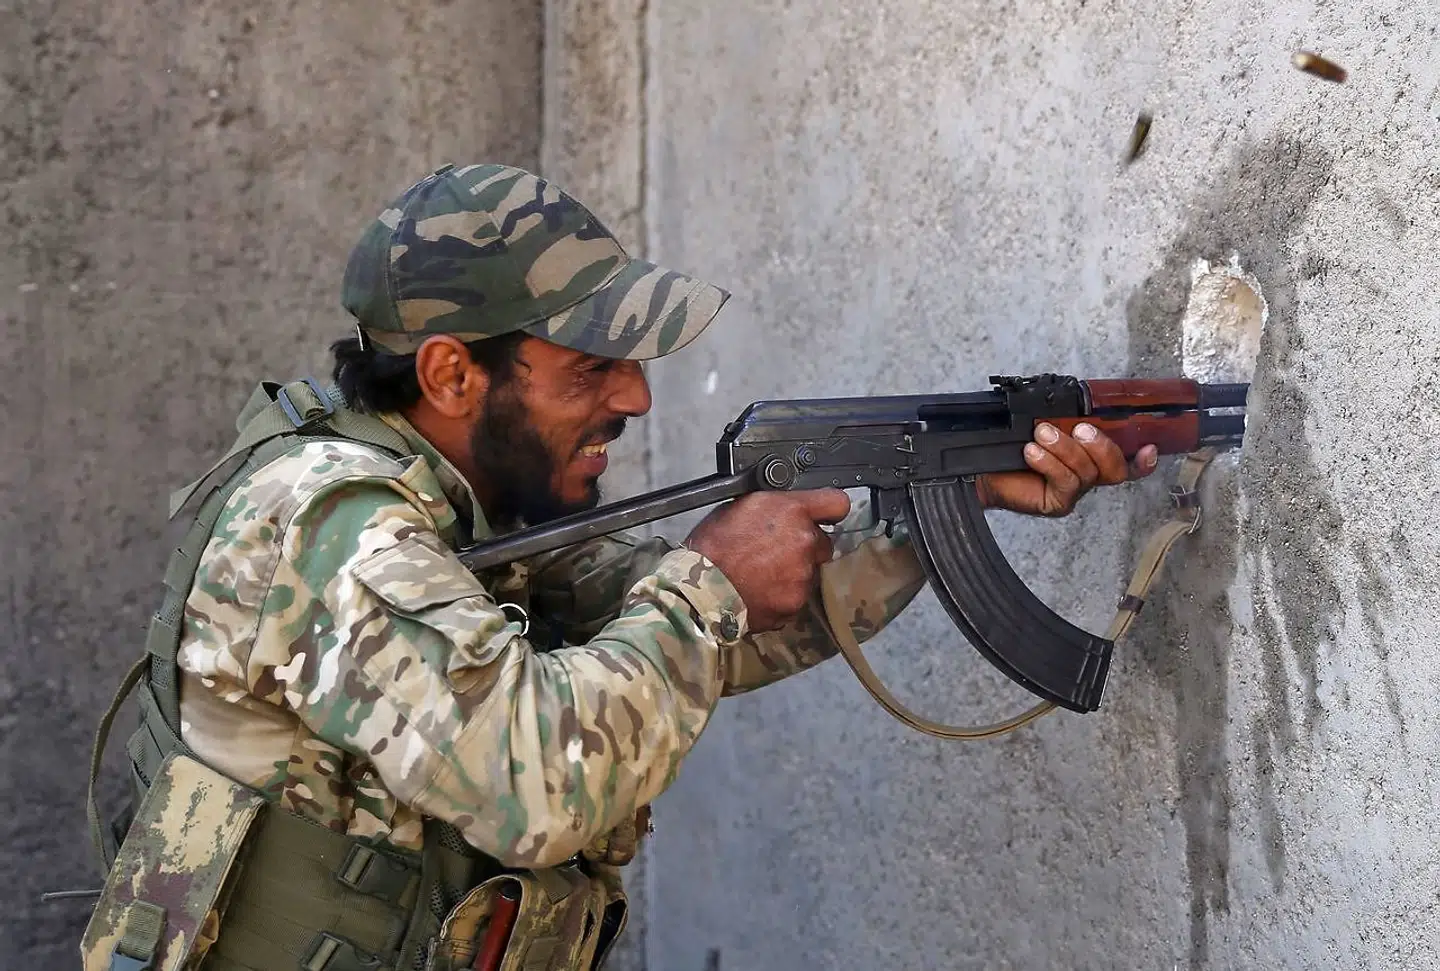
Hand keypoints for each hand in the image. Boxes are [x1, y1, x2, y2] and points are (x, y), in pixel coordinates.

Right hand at [684, 489, 851, 631]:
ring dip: (793, 573)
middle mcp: (804, 540)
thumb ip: (772, 508)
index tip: (824, 516)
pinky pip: (797, 596)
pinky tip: (760, 591)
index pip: (836, 503)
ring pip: (809, 572)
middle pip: (823, 543)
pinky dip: (783, 596)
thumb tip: (782, 511)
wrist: (700, 589)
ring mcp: (803, 574)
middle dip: (805, 548)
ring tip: (761, 575)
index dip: (829, 510)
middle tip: (776, 553)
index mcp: (792, 511)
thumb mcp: (739, 508)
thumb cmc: (712, 548)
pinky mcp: (796, 602)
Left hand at [976, 422, 1157, 516]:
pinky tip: (1033, 453)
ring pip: (1087, 471)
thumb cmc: (1012, 447)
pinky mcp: (1056, 502)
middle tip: (1080, 429)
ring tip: (1042, 433)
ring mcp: (1073, 491)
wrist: (982, 470)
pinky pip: (1065, 482)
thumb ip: (1064, 418)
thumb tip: (1076, 405)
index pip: (1126, 459)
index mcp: (1090, 455)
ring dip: (1065, 448)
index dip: (1143, 459)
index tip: (1148, 447)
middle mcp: (1087, 475)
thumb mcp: (1042, 424)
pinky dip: (1050, 463)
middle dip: (1102, 446)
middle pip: (1116, 468)